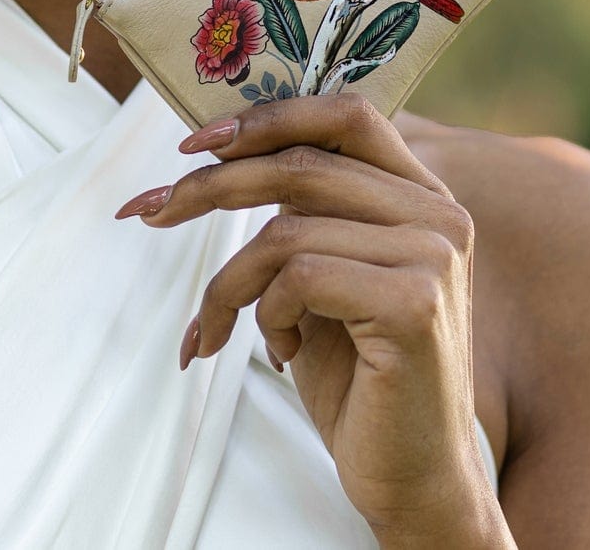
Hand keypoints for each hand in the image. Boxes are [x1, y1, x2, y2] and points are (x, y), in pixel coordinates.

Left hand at [114, 91, 497, 542]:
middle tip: (150, 211)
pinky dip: (263, 314)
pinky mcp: (413, 304)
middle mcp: (439, 213)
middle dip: (210, 186)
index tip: (194, 142)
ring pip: (285, 228)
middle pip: (301, 164)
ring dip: (228, 282)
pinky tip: (281, 351)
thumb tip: (216, 146)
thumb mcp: (324, 270)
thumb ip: (305, 207)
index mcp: (422, 193)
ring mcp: (432, 256)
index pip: (347, 113)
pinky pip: (297, 277)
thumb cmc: (357, 373)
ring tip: (216, 325)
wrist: (410, 475)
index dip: (267, 116)